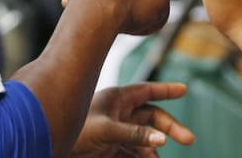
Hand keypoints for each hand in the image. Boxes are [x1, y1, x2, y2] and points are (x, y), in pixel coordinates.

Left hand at [72, 83, 194, 156]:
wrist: (52, 148)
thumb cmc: (74, 132)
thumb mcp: (106, 131)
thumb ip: (134, 135)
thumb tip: (162, 139)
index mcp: (117, 99)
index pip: (147, 91)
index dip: (166, 90)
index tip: (184, 90)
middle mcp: (119, 113)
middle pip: (152, 118)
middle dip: (170, 128)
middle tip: (189, 139)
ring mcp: (117, 131)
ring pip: (145, 138)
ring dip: (154, 150)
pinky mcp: (112, 148)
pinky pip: (134, 152)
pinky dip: (143, 157)